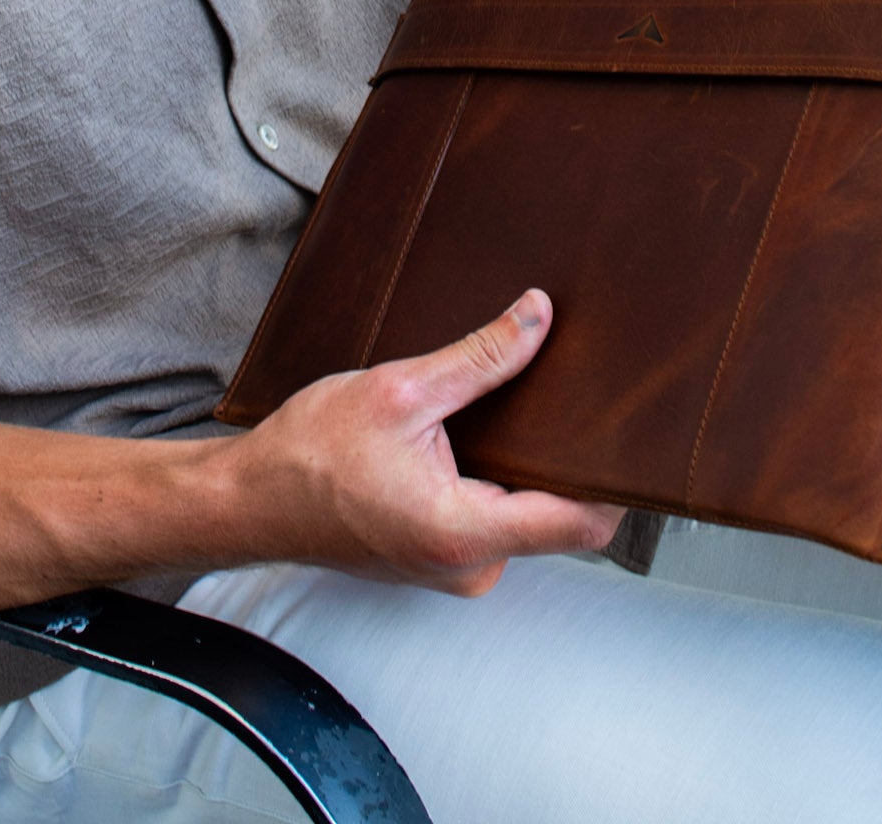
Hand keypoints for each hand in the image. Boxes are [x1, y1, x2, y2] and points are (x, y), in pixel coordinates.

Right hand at [226, 290, 622, 595]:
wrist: (248, 500)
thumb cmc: (308, 455)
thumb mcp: (400, 389)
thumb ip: (480, 357)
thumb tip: (539, 316)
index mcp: (466, 533)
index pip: (582, 522)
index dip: (615, 478)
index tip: (634, 434)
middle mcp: (470, 564)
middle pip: (556, 510)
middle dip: (561, 452)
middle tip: (569, 390)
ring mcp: (455, 565)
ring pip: (522, 508)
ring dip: (520, 460)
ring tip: (510, 403)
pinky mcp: (440, 554)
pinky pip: (491, 513)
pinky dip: (490, 473)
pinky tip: (473, 431)